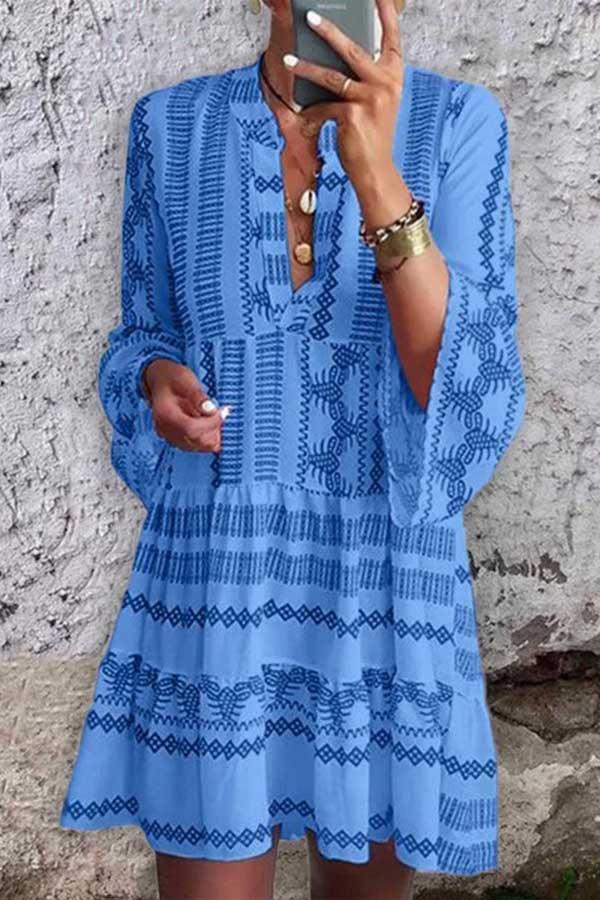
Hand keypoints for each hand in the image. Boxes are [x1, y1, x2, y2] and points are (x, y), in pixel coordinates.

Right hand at [143, 358, 232, 452]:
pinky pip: (197, 446)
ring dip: (213, 434)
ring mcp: (171, 437)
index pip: (192, 429)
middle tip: (223, 413)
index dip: (211, 423)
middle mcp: (166, 430)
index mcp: (166, 415)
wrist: (160, 380)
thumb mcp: (185, 380)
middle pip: (196, 441)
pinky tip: (212, 423)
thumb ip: (197, 395)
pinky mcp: (178, 439)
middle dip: (214, 429)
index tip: (223, 411)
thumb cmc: (172, 378)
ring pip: (199, 446)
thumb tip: (210, 410)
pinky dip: (208, 437)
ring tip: (218, 416)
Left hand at [284, 0, 404, 194]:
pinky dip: (313, 113)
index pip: (391, 37)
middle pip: (352, 49)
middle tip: (310, 16)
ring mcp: (370, 98)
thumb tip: (337, 54)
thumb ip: (366, 78)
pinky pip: (324, 106)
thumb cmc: (372, 134)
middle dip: (329, 30)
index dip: (384, 13)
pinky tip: (303, 117)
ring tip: (288, 60)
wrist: (375, 169)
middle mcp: (385, 83)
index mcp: (394, 75)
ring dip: (306, 67)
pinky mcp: (352, 115)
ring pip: (331, 76)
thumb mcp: (377, 101)